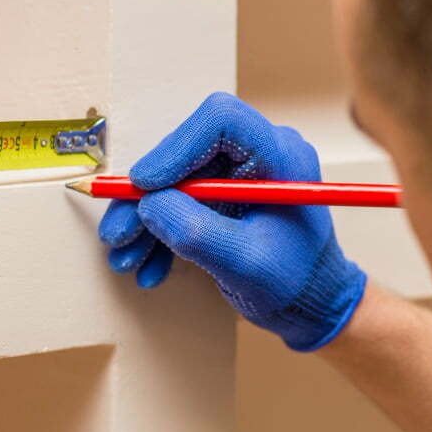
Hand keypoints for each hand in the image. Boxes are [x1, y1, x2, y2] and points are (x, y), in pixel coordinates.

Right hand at [98, 92, 366, 350]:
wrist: (314, 308)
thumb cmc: (298, 284)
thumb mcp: (244, 263)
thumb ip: (196, 231)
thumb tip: (149, 205)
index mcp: (279, 155)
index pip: (220, 122)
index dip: (175, 149)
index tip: (143, 186)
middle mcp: (258, 154)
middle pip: (186, 153)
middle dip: (146, 197)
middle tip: (118, 231)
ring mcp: (239, 175)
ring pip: (175, 181)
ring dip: (145, 220)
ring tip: (125, 257)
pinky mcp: (224, 196)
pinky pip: (180, 202)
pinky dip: (159, 233)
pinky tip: (148, 266)